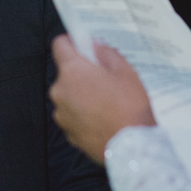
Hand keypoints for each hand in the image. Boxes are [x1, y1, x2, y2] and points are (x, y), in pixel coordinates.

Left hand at [49, 35, 155, 163]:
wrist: (131, 148)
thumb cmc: (129, 107)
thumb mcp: (125, 71)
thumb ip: (106, 52)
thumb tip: (95, 45)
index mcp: (72, 71)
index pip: (60, 45)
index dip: (72, 41)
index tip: (83, 44)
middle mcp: (60, 91)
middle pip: (66, 72)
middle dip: (82, 72)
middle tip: (105, 77)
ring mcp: (61, 114)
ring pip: (69, 94)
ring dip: (82, 94)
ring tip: (106, 101)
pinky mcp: (67, 132)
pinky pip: (73, 114)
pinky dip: (83, 113)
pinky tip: (103, 117)